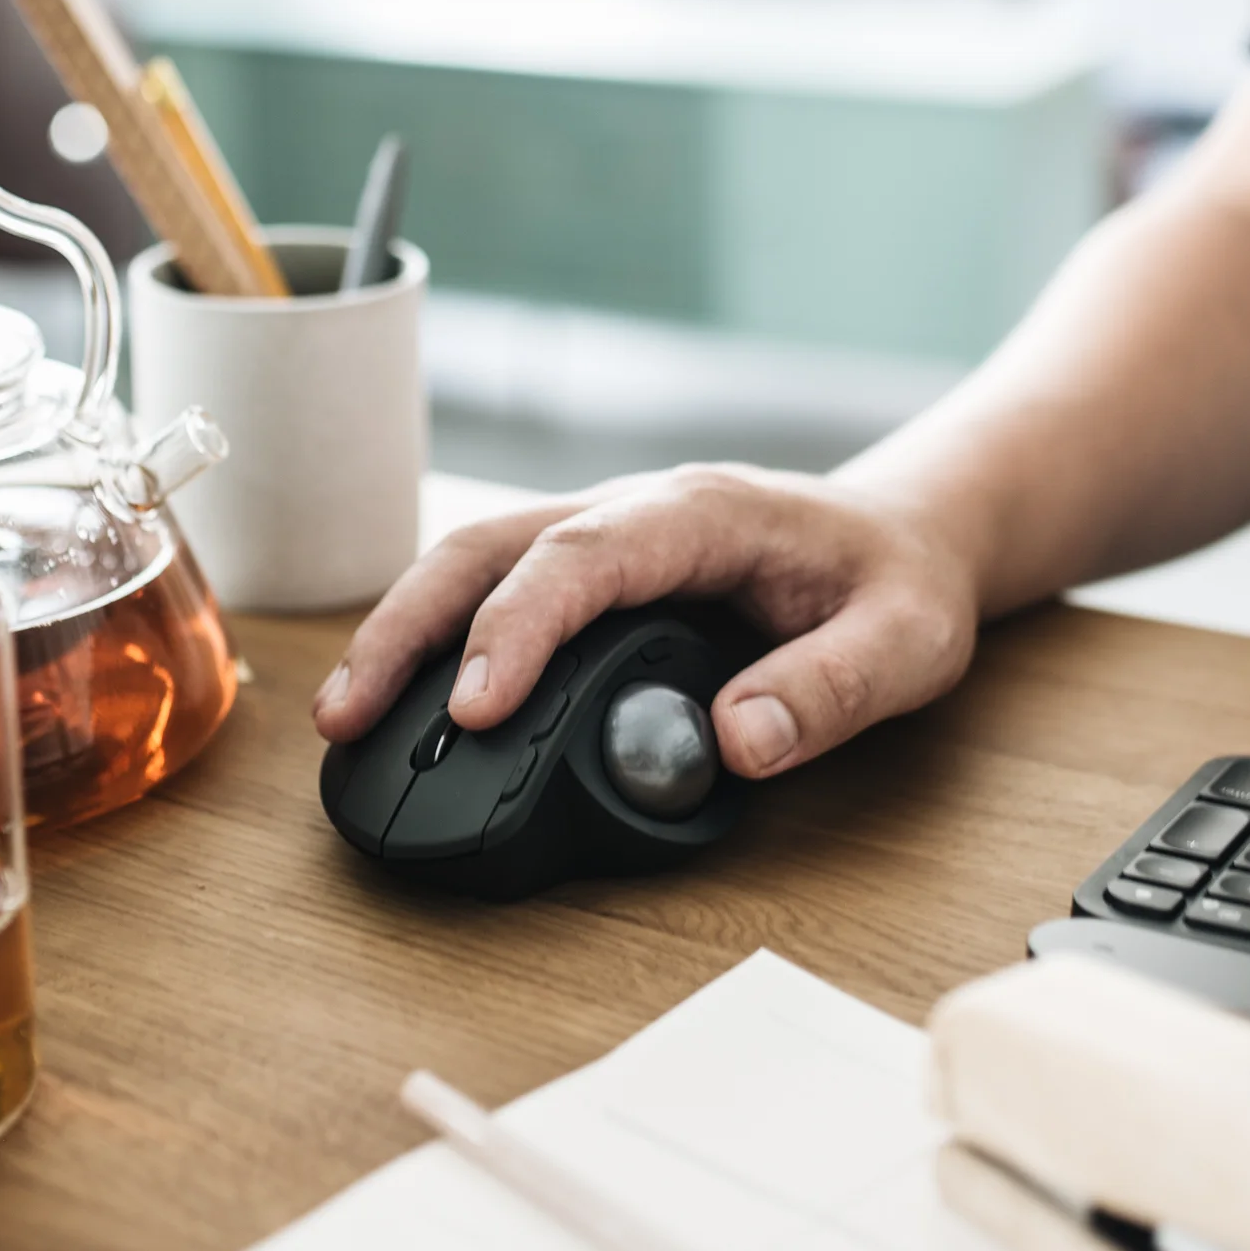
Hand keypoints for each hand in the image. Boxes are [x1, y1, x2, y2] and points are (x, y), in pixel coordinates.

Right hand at [311, 464, 979, 779]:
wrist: (905, 536)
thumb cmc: (899, 582)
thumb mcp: (906, 641)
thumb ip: (832, 689)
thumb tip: (738, 739)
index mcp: (701, 513)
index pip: (584, 558)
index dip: (517, 627)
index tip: (475, 707)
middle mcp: (632, 510)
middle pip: (487, 547)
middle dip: (407, 627)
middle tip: (349, 716)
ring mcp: (599, 536)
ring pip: (468, 561)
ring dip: (400, 632)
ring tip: (343, 718)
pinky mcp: (585, 573)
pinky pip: (490, 590)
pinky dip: (431, 640)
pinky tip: (399, 704)